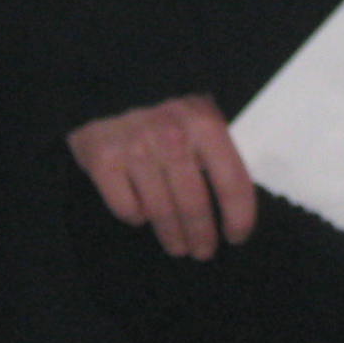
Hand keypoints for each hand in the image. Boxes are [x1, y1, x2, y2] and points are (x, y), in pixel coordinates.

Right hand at [66, 95, 256, 259]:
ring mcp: (136, 147)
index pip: (232, 182)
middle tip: (204, 252)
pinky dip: (135, 216)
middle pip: (194, 205)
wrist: (108, 90)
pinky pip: (127, 209)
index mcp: (205, 124)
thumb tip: (236, 207)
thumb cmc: (165, 115)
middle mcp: (172, 135)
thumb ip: (217, 153)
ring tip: (178, 246)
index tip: (237, 237)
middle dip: (202, 236)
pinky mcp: (104, 159)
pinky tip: (140, 213)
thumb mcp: (200, 120)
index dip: (239, 217)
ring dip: (173, 237)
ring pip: (160, 212)